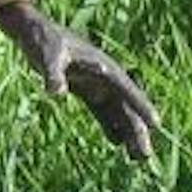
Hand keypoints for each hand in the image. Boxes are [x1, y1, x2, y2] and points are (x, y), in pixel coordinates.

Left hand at [3, 6, 160, 160]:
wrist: (34, 33)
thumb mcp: (48, 56)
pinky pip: (102, 112)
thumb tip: (56, 93)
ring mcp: (96, 84)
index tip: (156, 124)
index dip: (142, 107)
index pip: (128, 90)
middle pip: (126, 107)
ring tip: (137, 158)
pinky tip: (118, 143)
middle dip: (137, 131)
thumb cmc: (43, 42)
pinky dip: (110, 126)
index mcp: (104, 67)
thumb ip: (53, 74)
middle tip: (144, 156)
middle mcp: (105, 78)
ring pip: (117, 112)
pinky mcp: (85, 90)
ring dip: (128, 132)